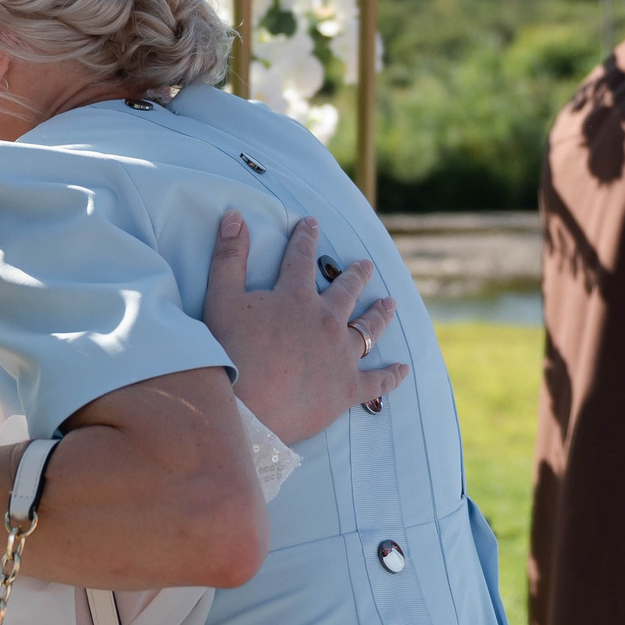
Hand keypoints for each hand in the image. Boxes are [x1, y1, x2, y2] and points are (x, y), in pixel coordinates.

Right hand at [203, 211, 408, 445]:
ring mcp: (341, 356)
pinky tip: (403, 369)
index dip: (305, 237)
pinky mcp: (347, 389)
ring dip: (380, 314)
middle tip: (366, 264)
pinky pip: (377, 381)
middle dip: (356, 274)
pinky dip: (391, 375)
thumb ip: (229, 256)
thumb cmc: (228, 351)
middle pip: (347, 291)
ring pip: (369, 329)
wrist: (245, 408)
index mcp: (296, 297)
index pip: (302, 258)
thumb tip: (234, 216)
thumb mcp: (221, 297)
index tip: (311, 223)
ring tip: (390, 304)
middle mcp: (326, 321)